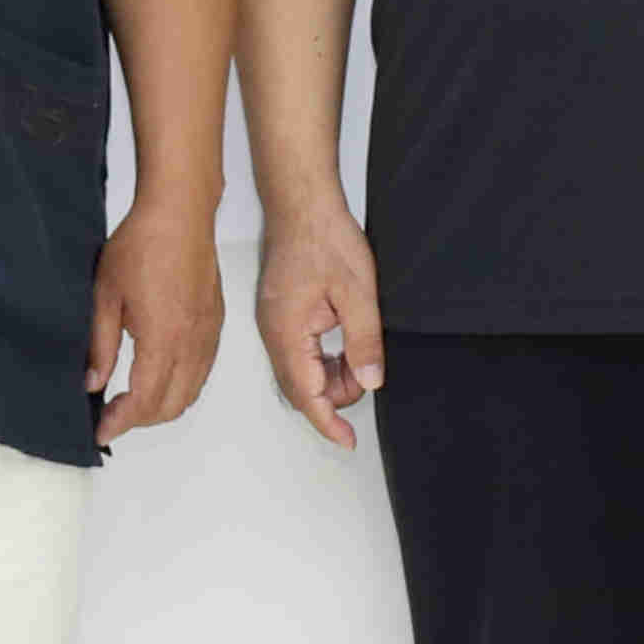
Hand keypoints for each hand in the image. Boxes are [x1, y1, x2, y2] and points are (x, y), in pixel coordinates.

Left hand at [90, 193, 221, 447]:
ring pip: (190, 393)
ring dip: (161, 407)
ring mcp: (208, 335)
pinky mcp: (216, 325)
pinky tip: (158, 378)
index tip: (101, 430)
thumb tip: (93, 384)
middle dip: (139, 420)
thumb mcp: (105, 295)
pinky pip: (202, 372)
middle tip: (111, 415)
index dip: (121, 422)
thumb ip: (100, 345)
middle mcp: (192, 342)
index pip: (144, 399)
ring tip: (130, 402)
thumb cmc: (140, 246)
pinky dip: (181, 388)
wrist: (180, 214)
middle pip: (171, 405)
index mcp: (162, 337)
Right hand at [251, 191, 386, 445]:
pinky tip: (344, 340)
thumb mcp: (358, 291)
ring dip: (330, 375)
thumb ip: (364, 341)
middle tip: (368, 373)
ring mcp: (274, 324)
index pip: (305, 393)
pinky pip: (300, 352)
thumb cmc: (323, 237)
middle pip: (301, 388)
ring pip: (301, 371)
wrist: (302, 202)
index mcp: (286, 332)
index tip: (347, 441)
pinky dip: (323, 358)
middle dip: (334, 394)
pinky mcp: (281, 315)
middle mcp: (273, 333)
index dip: (327, 422)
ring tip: (360, 351)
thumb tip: (370, 382)